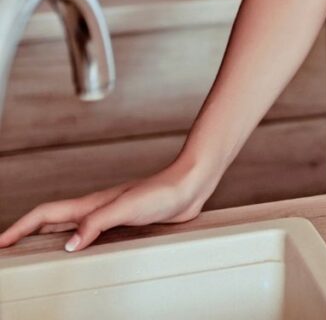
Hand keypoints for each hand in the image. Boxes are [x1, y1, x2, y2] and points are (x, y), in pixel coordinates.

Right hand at [0, 155, 215, 252]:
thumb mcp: (127, 207)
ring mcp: (111, 215)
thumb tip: (70, 245)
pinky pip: (92, 235)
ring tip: (34, 255)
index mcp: (91, 204)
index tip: (1, 243)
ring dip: (49, 240)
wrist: (191, 185)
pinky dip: (77, 244)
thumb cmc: (164, 191)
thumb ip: (97, 223)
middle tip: (9, 251)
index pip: (45, 215)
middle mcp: (97, 209)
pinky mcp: (126, 223)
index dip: (20, 228)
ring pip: (70, 228)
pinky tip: (81, 254)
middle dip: (26, 235)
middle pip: (52, 222)